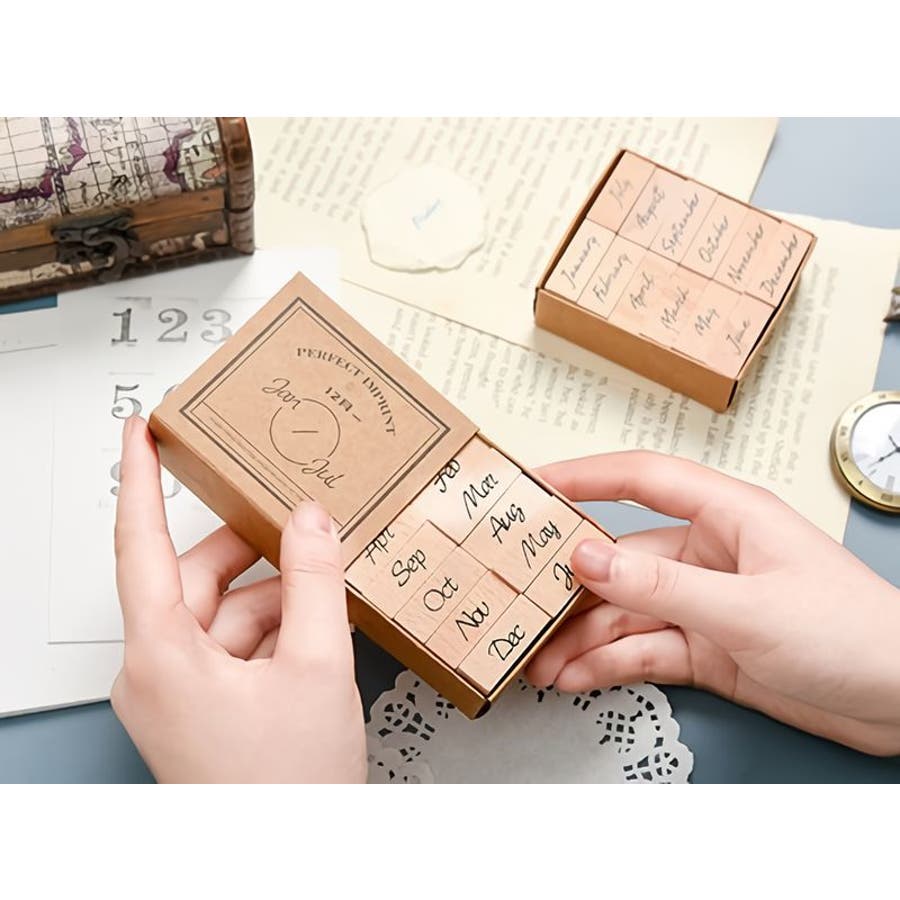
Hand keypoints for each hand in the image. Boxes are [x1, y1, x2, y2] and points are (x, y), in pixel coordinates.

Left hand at [111, 416, 365, 781]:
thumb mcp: (318, 668)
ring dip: (278, 599)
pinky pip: (235, 645)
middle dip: (257, 554)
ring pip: (225, 612)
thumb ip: (317, 581)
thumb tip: (312, 520)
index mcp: (161, 657)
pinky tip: (318, 629)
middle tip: (301, 519)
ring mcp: (178, 692)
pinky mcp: (202, 706)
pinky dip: (277, 631)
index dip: (138, 479)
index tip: (140, 432)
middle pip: (199, 579)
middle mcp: (156, 671)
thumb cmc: (288, 790)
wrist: (294, 867)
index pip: (141, 544)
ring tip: (329, 589)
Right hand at [527, 451, 899, 755]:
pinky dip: (609, 665)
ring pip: (626, 613)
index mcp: (726, 516)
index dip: (585, 476)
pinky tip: (576, 676)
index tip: (534, 485)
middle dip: (572, 587)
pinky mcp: (707, 650)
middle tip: (521, 601)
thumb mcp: (746, 607)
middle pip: (621, 559)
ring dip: (583, 637)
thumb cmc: (852, 632)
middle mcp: (708, 555)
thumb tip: (587, 557)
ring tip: (539, 659)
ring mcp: (704, 606)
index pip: (642, 478)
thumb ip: (660, 585)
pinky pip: (644, 651)